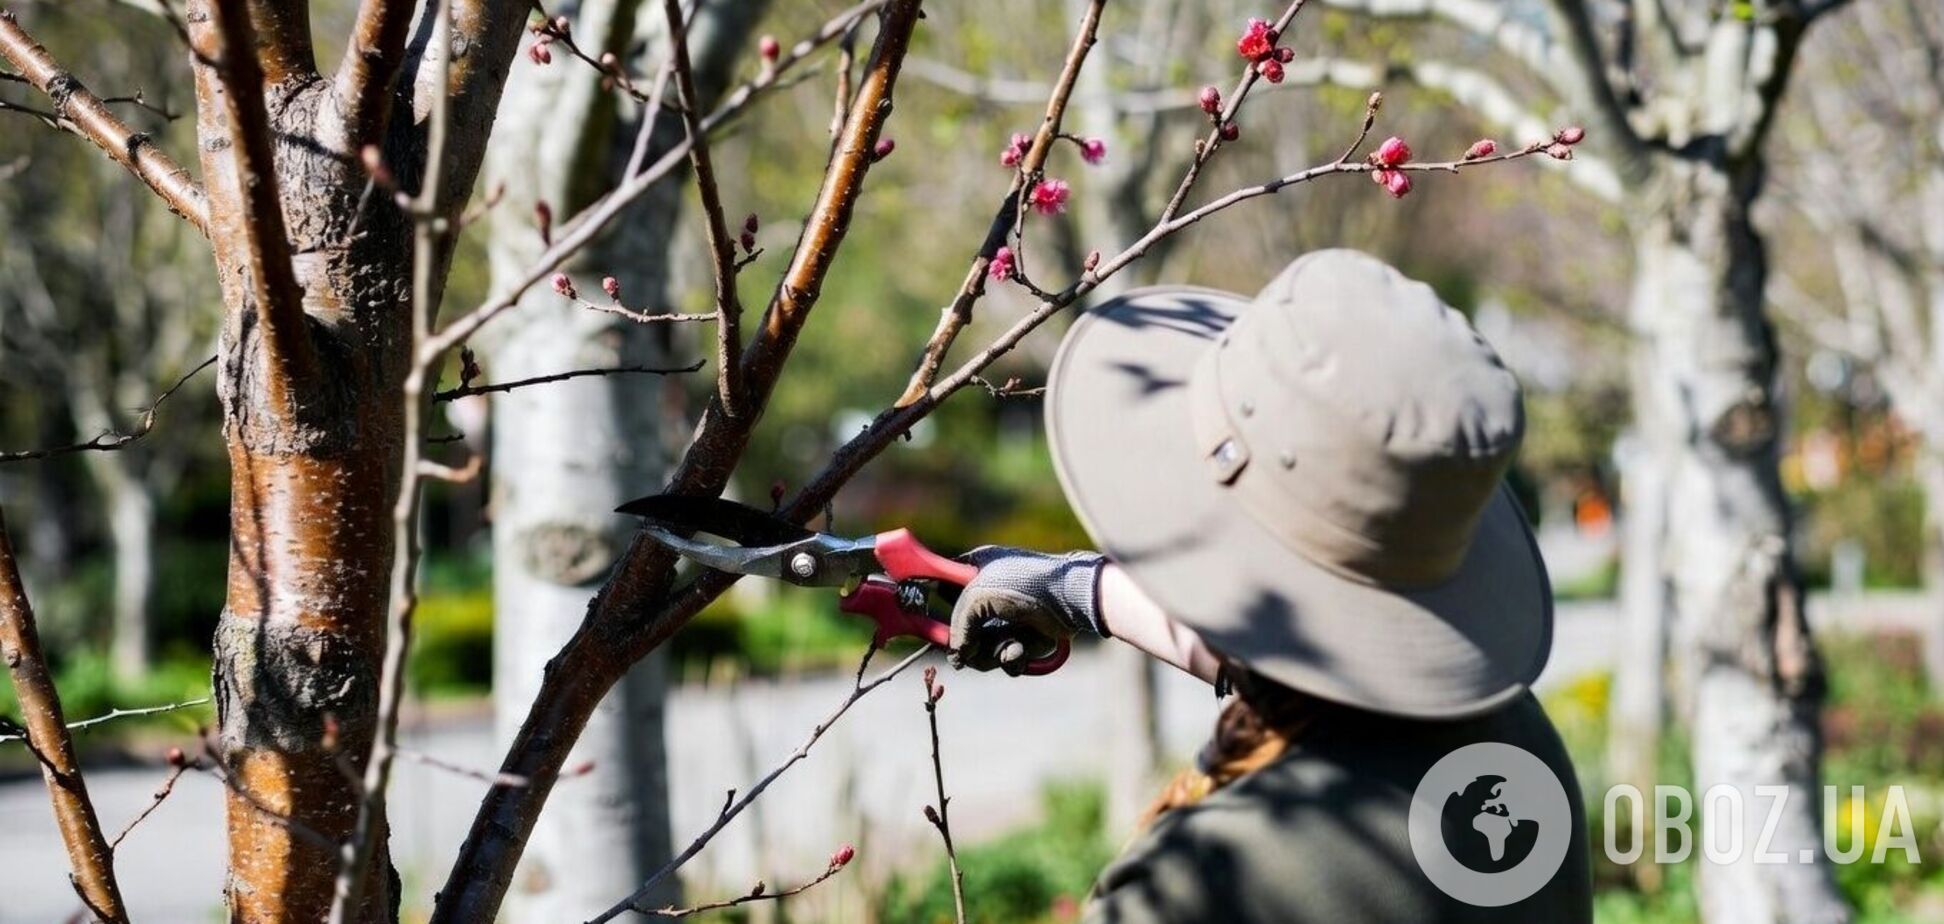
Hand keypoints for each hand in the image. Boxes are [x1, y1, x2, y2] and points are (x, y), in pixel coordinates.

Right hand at [948, 546, 1105, 673]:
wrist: (1072, 598)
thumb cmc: (1024, 583)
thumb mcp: (979, 596)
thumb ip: (959, 624)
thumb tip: (957, 652)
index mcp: (976, 570)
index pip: (944, 589)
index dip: (935, 608)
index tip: (927, 628)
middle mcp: (990, 593)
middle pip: (962, 628)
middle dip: (967, 645)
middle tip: (964, 657)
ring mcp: (1007, 617)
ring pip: (982, 647)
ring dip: (991, 654)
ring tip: (1005, 648)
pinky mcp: (1025, 636)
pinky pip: (1006, 656)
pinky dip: (1011, 657)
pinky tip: (1021, 649)